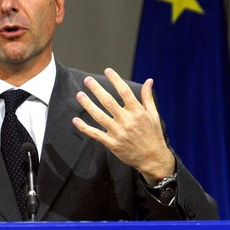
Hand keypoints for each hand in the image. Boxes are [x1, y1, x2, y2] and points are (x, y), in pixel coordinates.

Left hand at [72, 68, 174, 184]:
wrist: (153, 159)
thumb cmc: (153, 135)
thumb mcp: (153, 115)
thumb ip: (147, 97)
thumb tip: (149, 80)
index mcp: (137, 112)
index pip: (124, 92)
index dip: (115, 80)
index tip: (107, 70)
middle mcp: (127, 121)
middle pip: (108, 102)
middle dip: (97, 89)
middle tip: (87, 80)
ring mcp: (118, 133)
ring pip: (99, 116)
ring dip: (88, 105)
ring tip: (79, 95)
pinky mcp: (112, 144)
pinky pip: (96, 134)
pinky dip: (84, 127)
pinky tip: (75, 120)